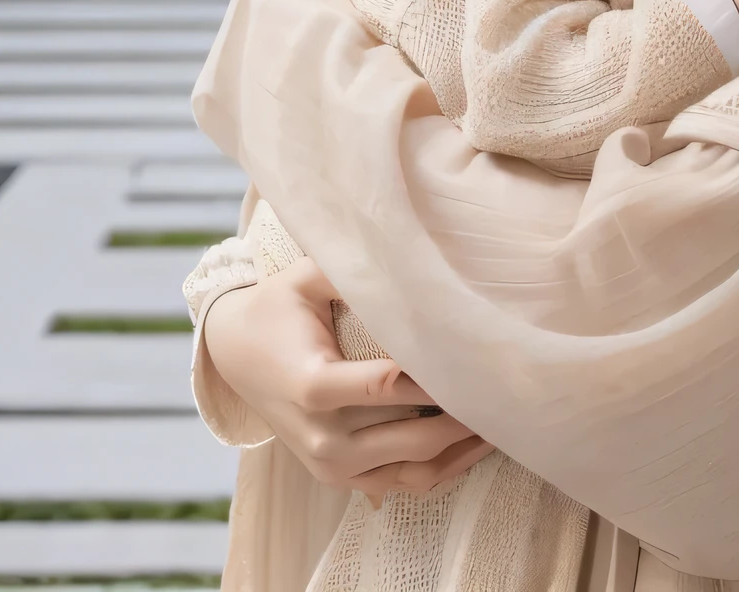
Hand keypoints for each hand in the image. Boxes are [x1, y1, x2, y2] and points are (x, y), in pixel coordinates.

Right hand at [203, 258, 493, 503]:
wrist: (233, 357)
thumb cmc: (277, 308)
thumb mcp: (305, 278)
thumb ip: (352, 268)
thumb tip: (408, 254)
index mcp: (310, 383)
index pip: (384, 386)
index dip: (432, 375)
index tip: (473, 355)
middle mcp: (320, 436)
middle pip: (411, 436)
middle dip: (462, 414)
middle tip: (505, 385)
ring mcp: (329, 465)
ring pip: (414, 470)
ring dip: (461, 448)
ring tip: (501, 416)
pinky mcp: (339, 479)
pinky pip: (402, 484)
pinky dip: (442, 468)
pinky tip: (473, 442)